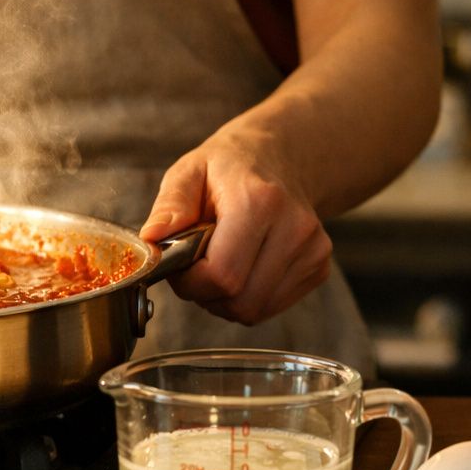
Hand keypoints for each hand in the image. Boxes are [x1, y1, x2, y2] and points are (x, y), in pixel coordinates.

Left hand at [139, 128, 332, 325]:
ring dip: (223, 300)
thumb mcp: (189, 172)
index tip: (176, 265)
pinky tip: (239, 268)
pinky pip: (269, 307)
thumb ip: (170, 206)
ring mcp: (313, 251)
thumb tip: (151, 240)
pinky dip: (245, 299)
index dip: (190, 282)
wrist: (280, 159)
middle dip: (204, 294)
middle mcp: (295, 229)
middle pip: (240, 301)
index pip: (223, 275)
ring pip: (254, 310)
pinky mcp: (319, 269)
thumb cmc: (227, 168)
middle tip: (192, 268)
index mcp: (260, 202)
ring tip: (215, 264)